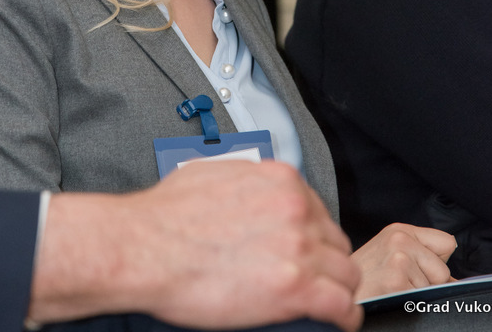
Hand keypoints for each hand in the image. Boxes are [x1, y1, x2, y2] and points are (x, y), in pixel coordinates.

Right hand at [29, 160, 362, 331]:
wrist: (146, 247)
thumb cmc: (167, 215)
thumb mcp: (213, 174)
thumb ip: (247, 181)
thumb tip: (252, 192)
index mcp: (279, 180)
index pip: (318, 209)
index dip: (314, 233)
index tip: (309, 247)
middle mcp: (295, 208)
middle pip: (335, 240)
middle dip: (327, 259)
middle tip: (315, 276)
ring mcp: (297, 246)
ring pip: (345, 272)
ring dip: (338, 287)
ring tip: (330, 301)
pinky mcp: (294, 286)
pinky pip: (341, 305)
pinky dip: (344, 316)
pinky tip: (338, 321)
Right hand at [351, 223, 455, 300]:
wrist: (342, 294)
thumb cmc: (368, 278)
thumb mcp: (390, 254)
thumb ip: (422, 256)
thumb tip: (459, 281)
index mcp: (399, 230)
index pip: (447, 242)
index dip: (436, 261)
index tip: (419, 269)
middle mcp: (398, 240)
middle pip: (444, 269)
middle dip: (428, 282)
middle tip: (400, 283)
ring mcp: (398, 260)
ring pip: (436, 286)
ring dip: (418, 293)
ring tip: (393, 290)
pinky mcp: (397, 281)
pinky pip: (426, 299)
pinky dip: (413, 304)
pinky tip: (393, 297)